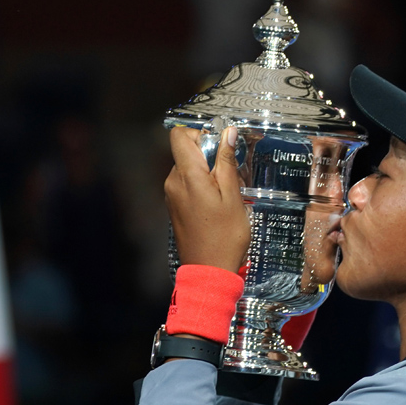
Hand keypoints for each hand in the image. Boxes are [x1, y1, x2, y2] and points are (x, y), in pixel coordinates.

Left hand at [164, 126, 250, 272]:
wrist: (209, 271)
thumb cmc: (224, 238)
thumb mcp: (233, 196)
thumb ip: (227, 162)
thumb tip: (227, 133)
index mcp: (187, 176)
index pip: (180, 135)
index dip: (200, 134)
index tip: (219, 148)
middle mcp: (173, 183)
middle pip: (186, 152)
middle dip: (209, 157)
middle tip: (230, 177)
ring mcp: (172, 196)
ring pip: (188, 170)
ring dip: (207, 174)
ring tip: (226, 196)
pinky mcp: (175, 207)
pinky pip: (187, 186)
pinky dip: (202, 188)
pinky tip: (217, 206)